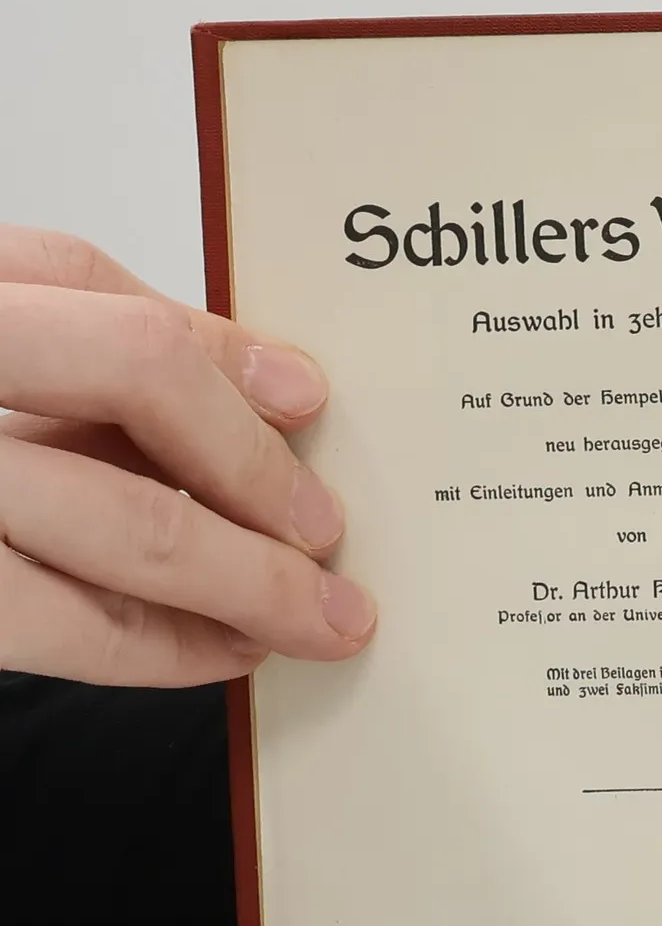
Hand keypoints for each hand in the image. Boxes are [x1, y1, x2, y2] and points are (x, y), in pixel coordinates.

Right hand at [0, 227, 375, 685]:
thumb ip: (80, 365)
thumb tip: (266, 392)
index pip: (78, 275)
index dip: (214, 340)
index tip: (308, 395)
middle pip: (136, 370)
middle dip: (258, 460)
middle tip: (329, 530)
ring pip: (127, 518)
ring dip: (248, 576)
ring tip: (315, 615)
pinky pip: (67, 623)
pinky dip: (163, 644)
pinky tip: (224, 650)